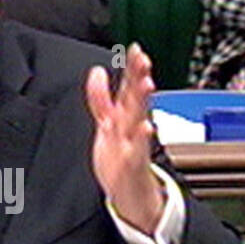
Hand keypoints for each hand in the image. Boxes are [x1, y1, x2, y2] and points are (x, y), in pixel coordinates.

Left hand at [84, 42, 164, 235]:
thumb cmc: (119, 159)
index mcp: (125, 116)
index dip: (131, 68)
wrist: (129, 195)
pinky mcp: (133, 165)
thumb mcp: (107, 124)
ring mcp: (134, 145)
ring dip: (143, 102)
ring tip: (146, 84)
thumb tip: (98, 71)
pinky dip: (141, 139)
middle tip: (144, 60)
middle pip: (136, 98)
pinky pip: (137, 150)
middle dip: (140, 78)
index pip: (129, 87)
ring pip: (139, 119)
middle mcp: (131, 127)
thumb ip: (100, 98)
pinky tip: (146, 127)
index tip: (135, 49)